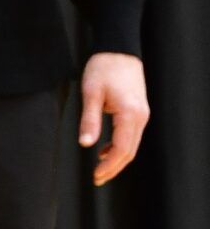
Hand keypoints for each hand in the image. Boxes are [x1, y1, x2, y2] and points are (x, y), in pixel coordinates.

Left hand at [79, 51, 149, 184]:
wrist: (119, 49)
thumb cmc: (103, 68)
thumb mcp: (91, 92)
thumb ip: (89, 119)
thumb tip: (85, 143)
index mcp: (130, 114)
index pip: (121, 149)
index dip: (109, 166)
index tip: (96, 175)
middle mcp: (141, 117)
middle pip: (130, 151)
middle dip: (114, 168)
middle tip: (97, 179)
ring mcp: (142, 114)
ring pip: (132, 145)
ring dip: (117, 158)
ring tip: (100, 168)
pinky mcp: (139, 111)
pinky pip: (132, 135)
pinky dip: (120, 146)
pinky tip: (105, 149)